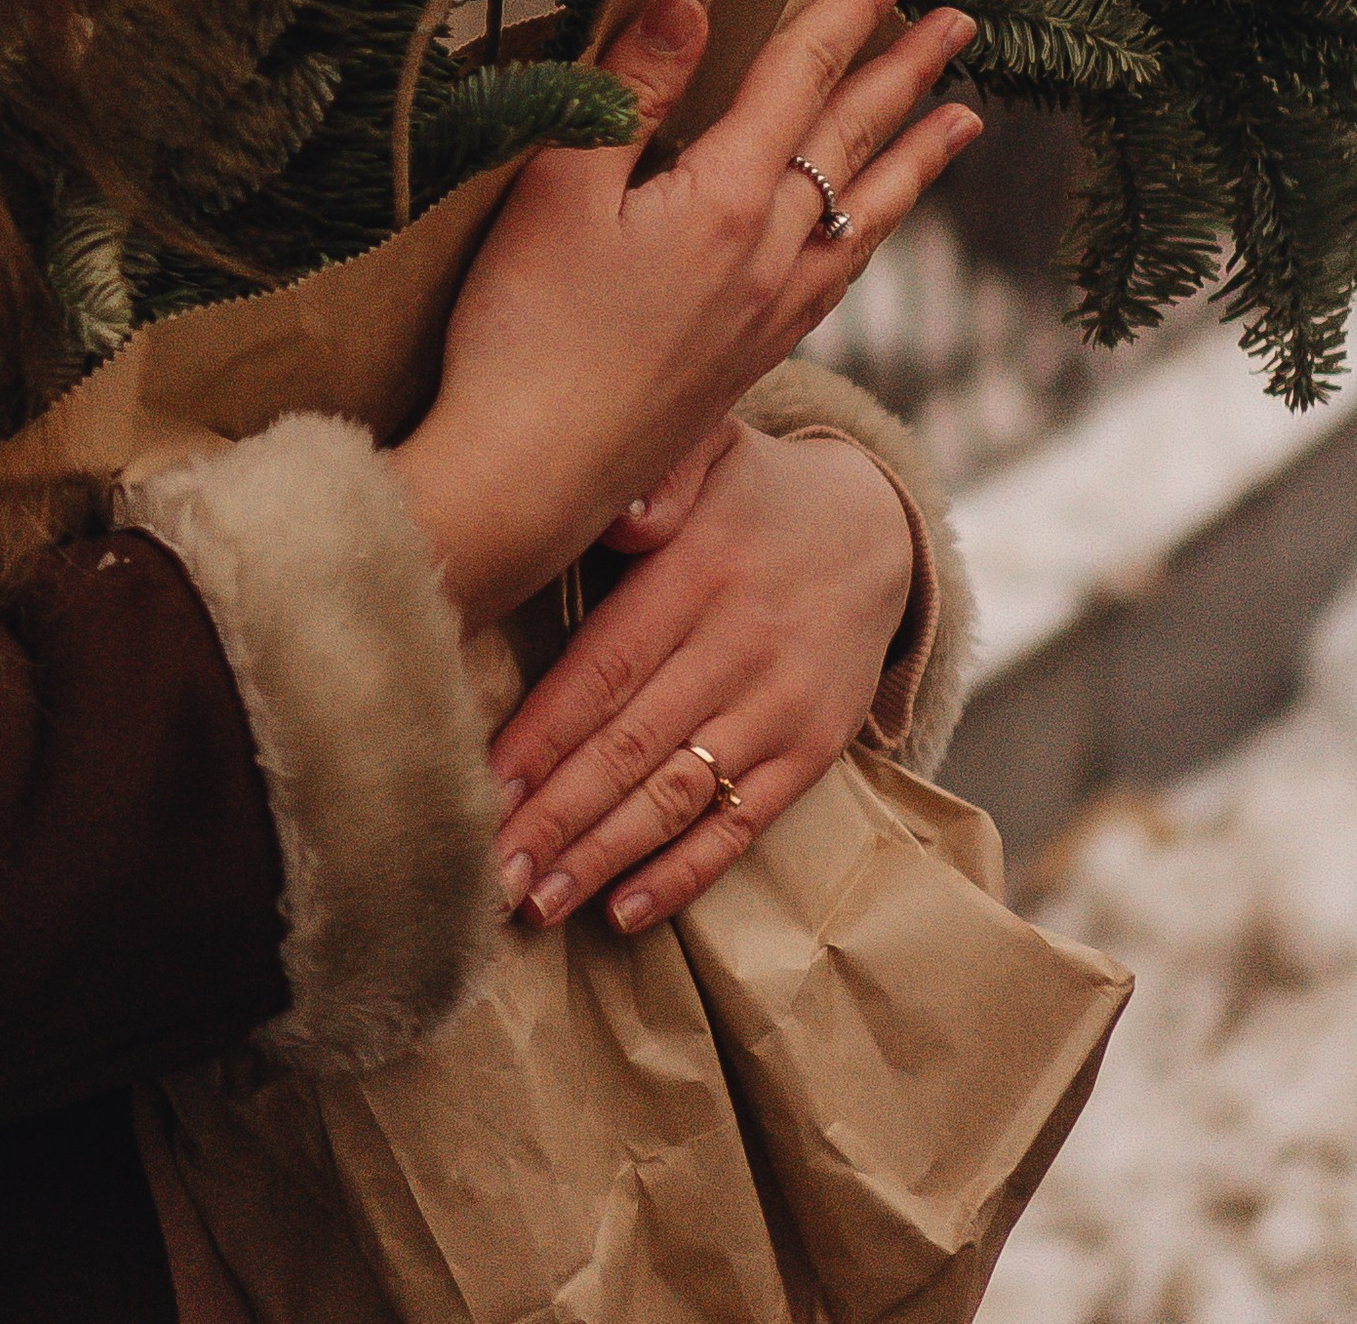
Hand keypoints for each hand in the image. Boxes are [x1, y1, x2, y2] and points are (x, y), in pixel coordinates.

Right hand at [391, 0, 975, 624]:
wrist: (529, 481)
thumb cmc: (526, 330)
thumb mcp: (557, 189)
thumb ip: (629, 90)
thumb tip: (688, 1)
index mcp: (727, 200)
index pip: (805, 74)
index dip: (854, 3)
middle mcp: (771, 254)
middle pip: (855, 139)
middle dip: (908, 70)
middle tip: (962, 20)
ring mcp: (771, 313)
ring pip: (866, 212)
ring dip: (915, 156)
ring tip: (963, 120)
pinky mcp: (753, 359)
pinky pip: (843, 269)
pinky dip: (874, 227)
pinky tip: (871, 228)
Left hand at [488, 427, 916, 933]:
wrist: (874, 530)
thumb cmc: (747, 492)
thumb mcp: (709, 447)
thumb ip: (661, 471)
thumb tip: (620, 509)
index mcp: (697, 571)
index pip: (606, 666)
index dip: (543, 734)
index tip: (482, 787)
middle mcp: (740, 644)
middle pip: (632, 746)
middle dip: (556, 817)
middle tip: (490, 873)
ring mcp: (781, 705)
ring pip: (680, 796)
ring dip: (604, 857)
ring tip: (538, 902)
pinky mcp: (812, 750)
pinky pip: (744, 824)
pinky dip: (685, 873)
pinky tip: (625, 910)